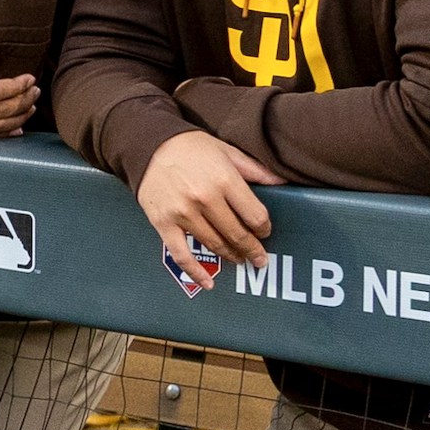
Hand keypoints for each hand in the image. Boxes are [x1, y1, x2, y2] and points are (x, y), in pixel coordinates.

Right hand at [137, 130, 283, 289]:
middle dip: (253, 249)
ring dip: (231, 256)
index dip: (264, 228)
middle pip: (238, 234)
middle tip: (260, 259)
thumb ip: (254, 170)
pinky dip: (196, 272)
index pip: (255, 216)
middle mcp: (205, 199)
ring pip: (215, 245)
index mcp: (225, 180)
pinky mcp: (163, 223)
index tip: (265, 232)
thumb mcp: (226, 151)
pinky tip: (208, 284)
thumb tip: (282, 184)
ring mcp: (183, 213)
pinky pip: (181, 254)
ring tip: (239, 260)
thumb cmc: (190, 146)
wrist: (147, 145)